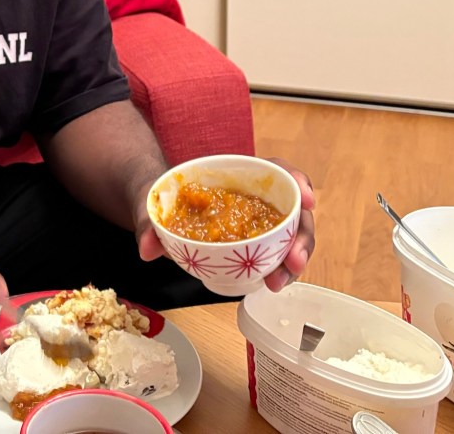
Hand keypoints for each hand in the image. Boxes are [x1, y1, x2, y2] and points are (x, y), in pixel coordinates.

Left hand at [133, 158, 316, 289]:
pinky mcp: (255, 246)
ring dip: (294, 260)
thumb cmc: (162, 197)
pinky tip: (272, 284)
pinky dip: (280, 270)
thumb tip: (147, 247)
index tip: (306, 199)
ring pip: (292, 237)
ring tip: (278, 282)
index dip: (297, 180)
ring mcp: (258, 223)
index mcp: (237, 175)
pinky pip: (277, 256)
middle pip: (293, 210)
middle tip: (293, 261)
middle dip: (301, 236)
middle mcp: (255, 197)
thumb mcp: (151, 199)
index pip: (277, 169)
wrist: (158, 210)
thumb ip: (149, 219)